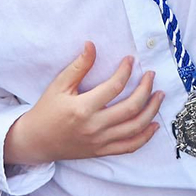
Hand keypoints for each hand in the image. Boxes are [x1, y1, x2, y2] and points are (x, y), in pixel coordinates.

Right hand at [2, 44, 163, 164]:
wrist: (36, 141)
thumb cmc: (47, 110)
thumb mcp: (59, 85)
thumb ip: (78, 66)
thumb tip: (91, 44)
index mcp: (83, 108)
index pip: (114, 87)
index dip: (126, 71)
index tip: (131, 60)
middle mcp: (94, 127)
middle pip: (131, 108)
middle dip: (146, 89)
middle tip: (151, 75)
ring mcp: (99, 141)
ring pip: (134, 128)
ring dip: (152, 111)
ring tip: (159, 95)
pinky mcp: (101, 151)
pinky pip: (129, 147)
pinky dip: (145, 137)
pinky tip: (154, 124)